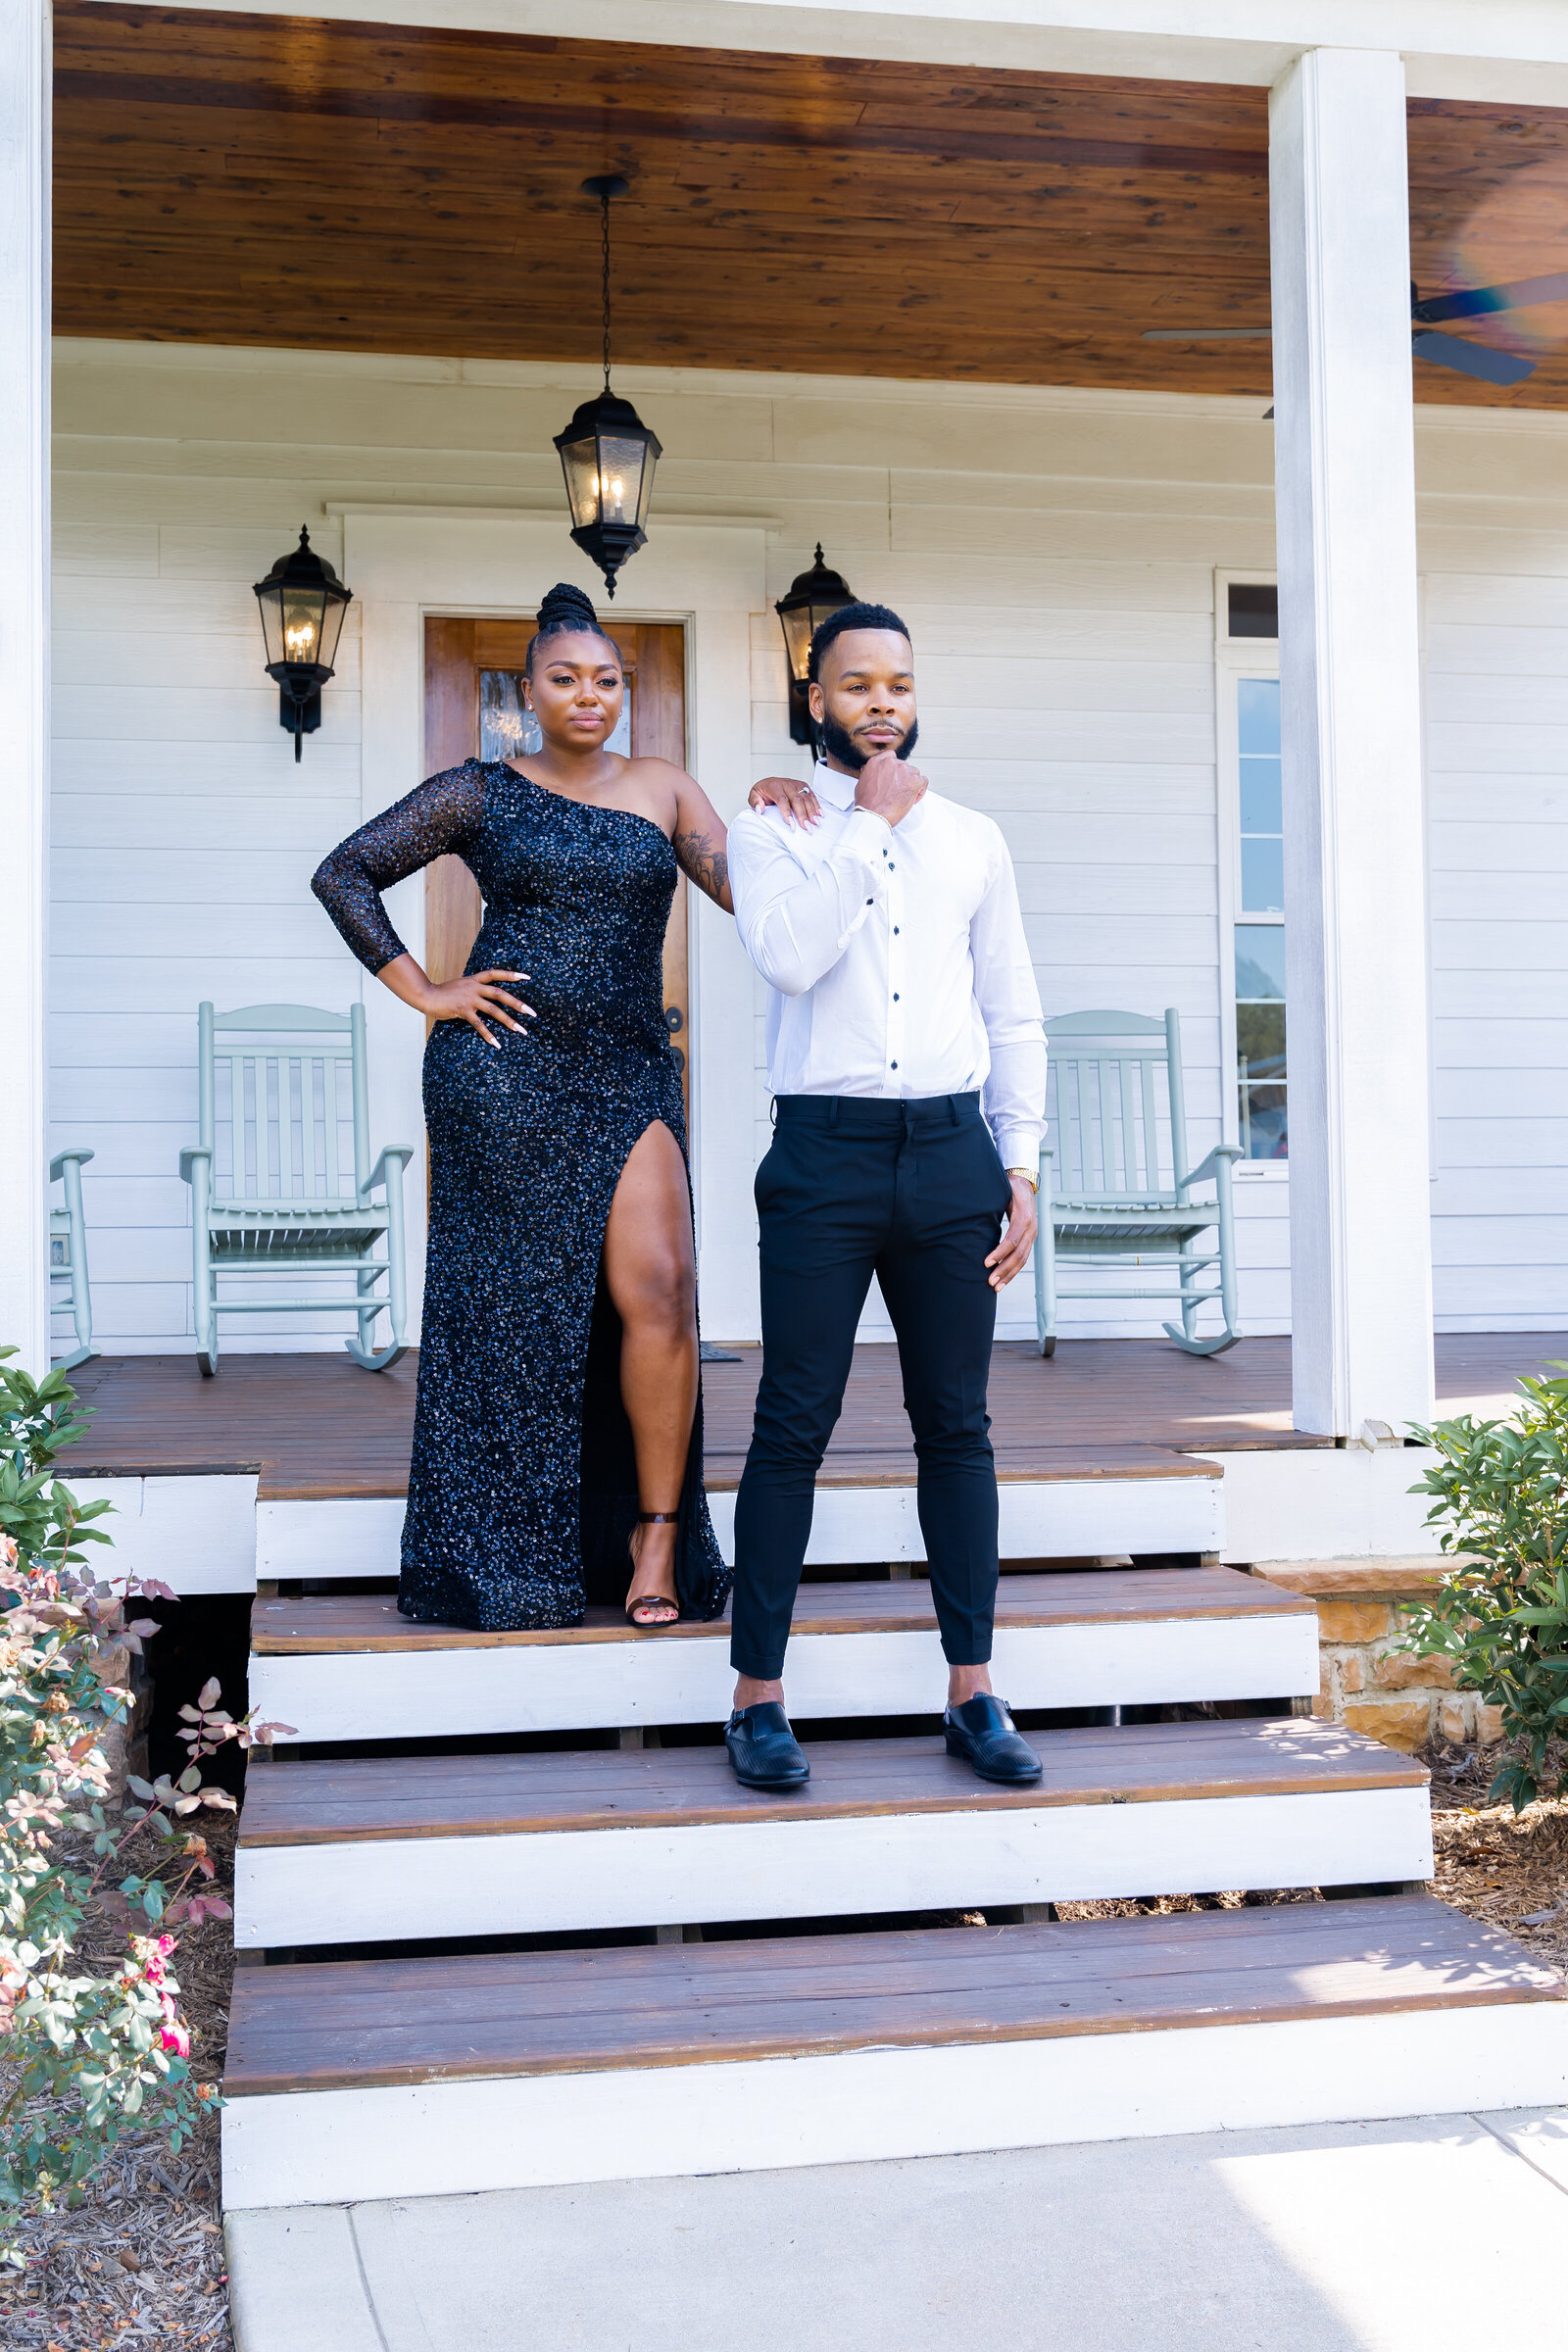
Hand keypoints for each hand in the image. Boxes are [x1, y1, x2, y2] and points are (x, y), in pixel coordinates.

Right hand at [420, 969, 533, 1048]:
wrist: (426, 995)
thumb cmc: (444, 993)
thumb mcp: (462, 985)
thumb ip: (475, 988)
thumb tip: (488, 996)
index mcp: (475, 979)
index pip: (495, 974)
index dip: (511, 975)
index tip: (527, 977)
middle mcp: (474, 987)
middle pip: (500, 994)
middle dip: (517, 1004)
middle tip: (532, 1013)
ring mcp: (468, 999)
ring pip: (493, 1010)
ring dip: (508, 1021)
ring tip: (521, 1030)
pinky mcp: (462, 1010)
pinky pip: (478, 1024)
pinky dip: (488, 1034)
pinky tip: (497, 1043)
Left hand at [749, 775, 820, 827]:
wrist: (769, 782)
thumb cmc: (763, 791)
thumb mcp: (754, 795)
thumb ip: (755, 802)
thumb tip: (759, 810)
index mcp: (775, 786)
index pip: (783, 800)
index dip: (787, 813)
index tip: (791, 825)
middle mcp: (787, 784)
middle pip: (797, 800)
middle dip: (803, 815)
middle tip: (807, 827)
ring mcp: (796, 784)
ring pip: (806, 798)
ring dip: (812, 811)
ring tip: (816, 823)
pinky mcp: (803, 786)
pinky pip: (811, 795)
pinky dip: (816, 805)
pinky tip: (820, 814)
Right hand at [854, 751, 927, 828]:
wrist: (873, 816)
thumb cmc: (867, 804)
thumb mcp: (861, 783)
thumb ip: (870, 774)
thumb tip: (873, 773)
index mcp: (876, 762)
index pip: (891, 756)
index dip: (895, 767)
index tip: (896, 774)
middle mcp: (890, 763)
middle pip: (904, 766)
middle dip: (903, 777)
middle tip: (899, 790)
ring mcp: (903, 771)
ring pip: (914, 772)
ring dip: (912, 783)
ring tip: (906, 795)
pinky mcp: (914, 780)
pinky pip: (923, 781)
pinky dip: (920, 790)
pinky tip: (913, 797)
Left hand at [985, 1175, 1037, 1290]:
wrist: (1024, 1184)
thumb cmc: (1009, 1188)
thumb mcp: (1001, 1193)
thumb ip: (991, 1204)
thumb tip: (969, 1212)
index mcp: (1023, 1218)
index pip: (1012, 1240)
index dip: (999, 1253)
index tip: (986, 1263)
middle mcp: (1030, 1228)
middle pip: (1018, 1254)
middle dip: (1004, 1269)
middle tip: (990, 1281)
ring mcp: (1032, 1235)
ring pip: (1022, 1259)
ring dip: (1009, 1274)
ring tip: (996, 1286)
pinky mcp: (1029, 1239)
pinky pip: (1023, 1257)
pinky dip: (1013, 1270)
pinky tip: (1004, 1279)